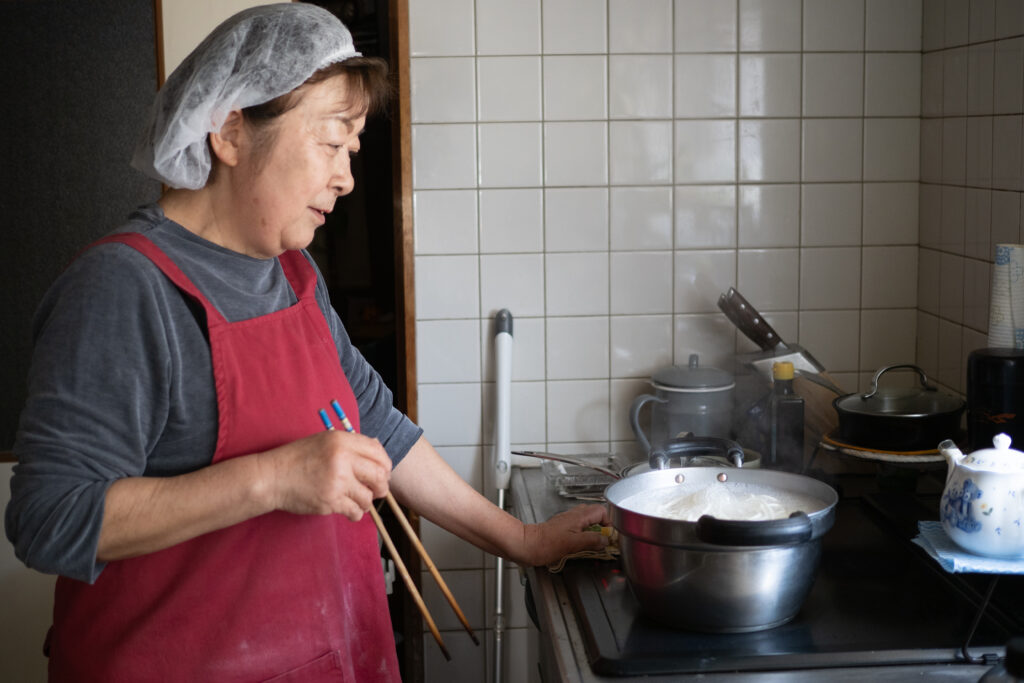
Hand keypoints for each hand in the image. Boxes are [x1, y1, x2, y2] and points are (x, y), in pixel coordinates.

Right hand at [256, 429, 391, 520]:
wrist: (273, 477)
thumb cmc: (298, 459)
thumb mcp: (325, 441)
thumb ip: (351, 445)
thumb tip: (378, 451)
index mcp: (342, 441)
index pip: (378, 452)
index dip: (385, 464)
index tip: (382, 473)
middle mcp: (342, 459)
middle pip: (379, 475)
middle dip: (381, 486)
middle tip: (376, 491)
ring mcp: (337, 481)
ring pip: (368, 497)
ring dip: (366, 502)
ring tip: (357, 501)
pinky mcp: (331, 501)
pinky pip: (355, 511)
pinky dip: (356, 513)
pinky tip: (349, 510)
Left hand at [519, 503, 610, 566]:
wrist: (526, 546)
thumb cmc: (544, 544)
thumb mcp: (573, 544)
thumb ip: (592, 540)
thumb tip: (605, 540)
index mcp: (578, 517)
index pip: (601, 511)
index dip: (609, 523)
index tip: (610, 536)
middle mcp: (573, 516)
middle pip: (595, 515)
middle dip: (603, 526)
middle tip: (604, 540)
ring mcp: (567, 522)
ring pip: (586, 521)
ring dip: (593, 531)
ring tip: (594, 544)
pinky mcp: (561, 529)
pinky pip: (578, 528)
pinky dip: (583, 535)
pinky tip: (581, 546)